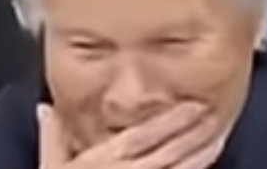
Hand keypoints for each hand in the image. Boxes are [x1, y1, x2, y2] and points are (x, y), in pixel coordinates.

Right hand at [38, 102, 226, 168]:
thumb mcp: (50, 168)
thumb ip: (53, 138)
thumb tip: (46, 109)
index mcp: (103, 161)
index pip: (145, 135)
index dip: (173, 118)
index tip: (196, 103)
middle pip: (169, 152)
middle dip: (195, 132)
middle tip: (216, 114)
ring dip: (202, 156)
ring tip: (220, 138)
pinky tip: (205, 168)